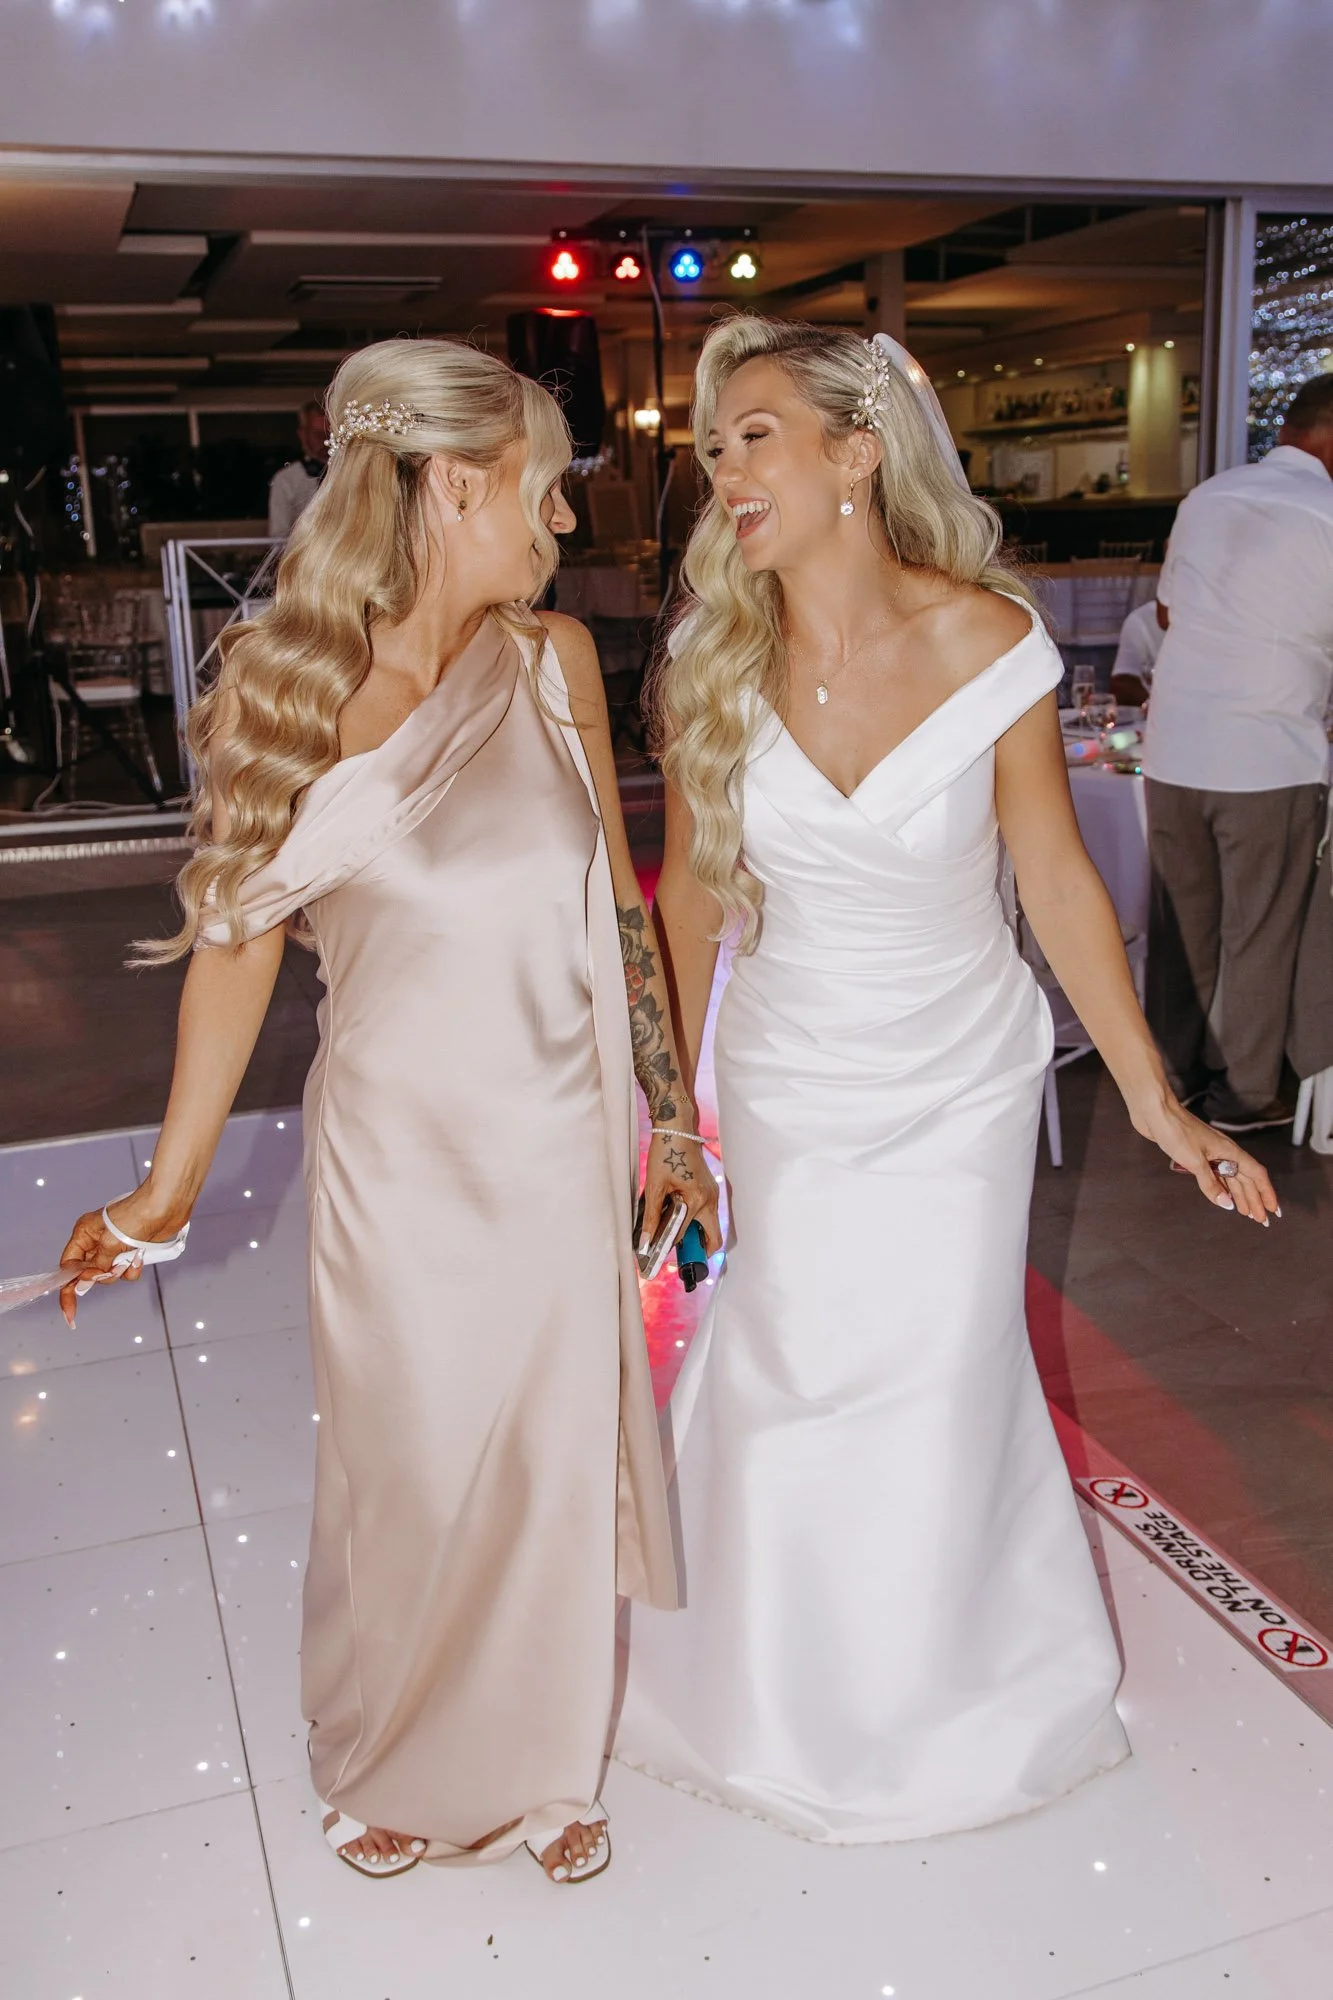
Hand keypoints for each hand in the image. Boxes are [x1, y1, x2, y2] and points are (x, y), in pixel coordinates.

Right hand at [58, 1186, 190, 1327]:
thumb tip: (84, 1285)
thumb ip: (96, 1267)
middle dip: (101, 1276)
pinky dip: (133, 1268)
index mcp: (84, 1233)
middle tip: (113, 1269)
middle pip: (89, 1273)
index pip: (69, 1266)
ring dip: (119, 1271)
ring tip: (130, 1259)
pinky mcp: (131, 1251)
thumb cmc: (136, 1215)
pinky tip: (140, 1258)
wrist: (166, 1206)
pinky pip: (126, 1270)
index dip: (69, 1287)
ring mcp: (114, 1246)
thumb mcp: (110, 1244)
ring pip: (109, 1274)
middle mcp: (96, 1241)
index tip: (70, 1310)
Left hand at [640, 1129, 722, 1260]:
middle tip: (679, 1256)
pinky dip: (695, 1220)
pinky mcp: (709, 1189)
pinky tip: (676, 1216)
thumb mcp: (654, 1186)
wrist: (677, 1129)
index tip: (660, 1257)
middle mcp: (710, 1200)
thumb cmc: (667, 1153)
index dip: (670, 1247)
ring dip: (696, 1234)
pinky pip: (706, 1212)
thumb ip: (651, 1216)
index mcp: (698, 1201)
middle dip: (699, 1250)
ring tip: (673, 1236)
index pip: (685, 1234)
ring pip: (710, 1225)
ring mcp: (712, 1194)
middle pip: (713, 1238)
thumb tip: (645, 1239)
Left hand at [1132, 1096, 1278, 1225]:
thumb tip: (1227, 1205)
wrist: (1155, 1111)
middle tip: (1260, 1220)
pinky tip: (1224, 1197)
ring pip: (1231, 1178)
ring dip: (1240, 1196)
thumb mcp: (1195, 1161)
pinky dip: (1222, 1188)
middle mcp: (1224, 1153)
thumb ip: (1210, 1184)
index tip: (1273, 1210)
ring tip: (1246, 1213)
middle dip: (1254, 1200)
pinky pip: (1215, 1176)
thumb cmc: (1176, 1130)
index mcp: (1230, 1152)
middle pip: (1245, 1179)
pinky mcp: (1196, 1154)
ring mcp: (1210, 1153)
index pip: (1256, 1175)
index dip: (1266, 1193)